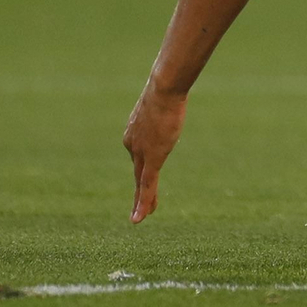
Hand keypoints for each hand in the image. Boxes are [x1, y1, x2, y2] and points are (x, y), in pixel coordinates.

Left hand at [123, 79, 187, 222]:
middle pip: (137, 171)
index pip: (138, 154)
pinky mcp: (152, 159)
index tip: (144, 176)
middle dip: (140, 189)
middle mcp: (132, 144)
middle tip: (139, 205)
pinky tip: (139, 219)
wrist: (164, 88)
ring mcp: (140, 153)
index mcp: (134, 131)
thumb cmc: (166, 88)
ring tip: (141, 216)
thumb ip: (165, 104)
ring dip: (142, 200)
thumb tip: (174, 90)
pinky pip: (147, 185)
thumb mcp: (162, 99)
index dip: (142, 167)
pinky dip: (143, 202)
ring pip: (141, 182)